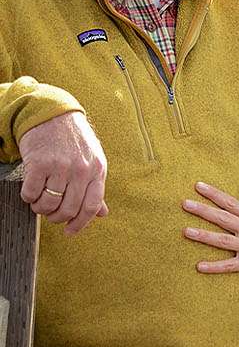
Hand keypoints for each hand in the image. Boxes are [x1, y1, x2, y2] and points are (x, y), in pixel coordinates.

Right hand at [18, 111, 109, 234]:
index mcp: (97, 171)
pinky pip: (31, 193)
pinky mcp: (39, 163)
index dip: (80, 223)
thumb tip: (101, 213)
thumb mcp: (93, 161)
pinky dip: (29, 198)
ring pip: (49, 204)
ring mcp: (60, 166)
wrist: (53, 115)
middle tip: (51, 215)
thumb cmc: (74, 141)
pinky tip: (30, 193)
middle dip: (57, 218)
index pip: (91, 206)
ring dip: (41, 209)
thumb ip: (96, 187)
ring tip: (39, 203)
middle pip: (69, 208)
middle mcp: (81, 170)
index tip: (70, 231)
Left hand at [183, 182, 238, 287]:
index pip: (231, 203)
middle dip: (204, 210)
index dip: (214, 194)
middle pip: (224, 218)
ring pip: (223, 240)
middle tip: (185, 203)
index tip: (198, 186)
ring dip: (204, 236)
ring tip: (186, 231)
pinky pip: (230, 266)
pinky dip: (215, 267)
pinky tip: (199, 266)